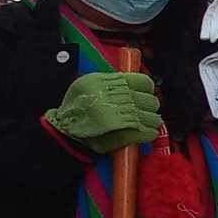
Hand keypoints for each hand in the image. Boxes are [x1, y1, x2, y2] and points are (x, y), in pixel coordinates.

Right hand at [45, 71, 160, 153]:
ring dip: (150, 120)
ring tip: (143, 122)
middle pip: (150, 101)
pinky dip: (149, 133)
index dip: (147, 89)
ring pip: (152, 117)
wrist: (65, 129)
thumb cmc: (76, 107)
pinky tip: (144, 132)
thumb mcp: (90, 83)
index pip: (144, 82)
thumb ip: (113, 81)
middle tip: (142, 110)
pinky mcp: (125, 135)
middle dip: (148, 106)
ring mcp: (124, 117)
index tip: (144, 93)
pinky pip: (148, 132)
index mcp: (112, 83)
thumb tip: (133, 83)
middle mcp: (120, 99)